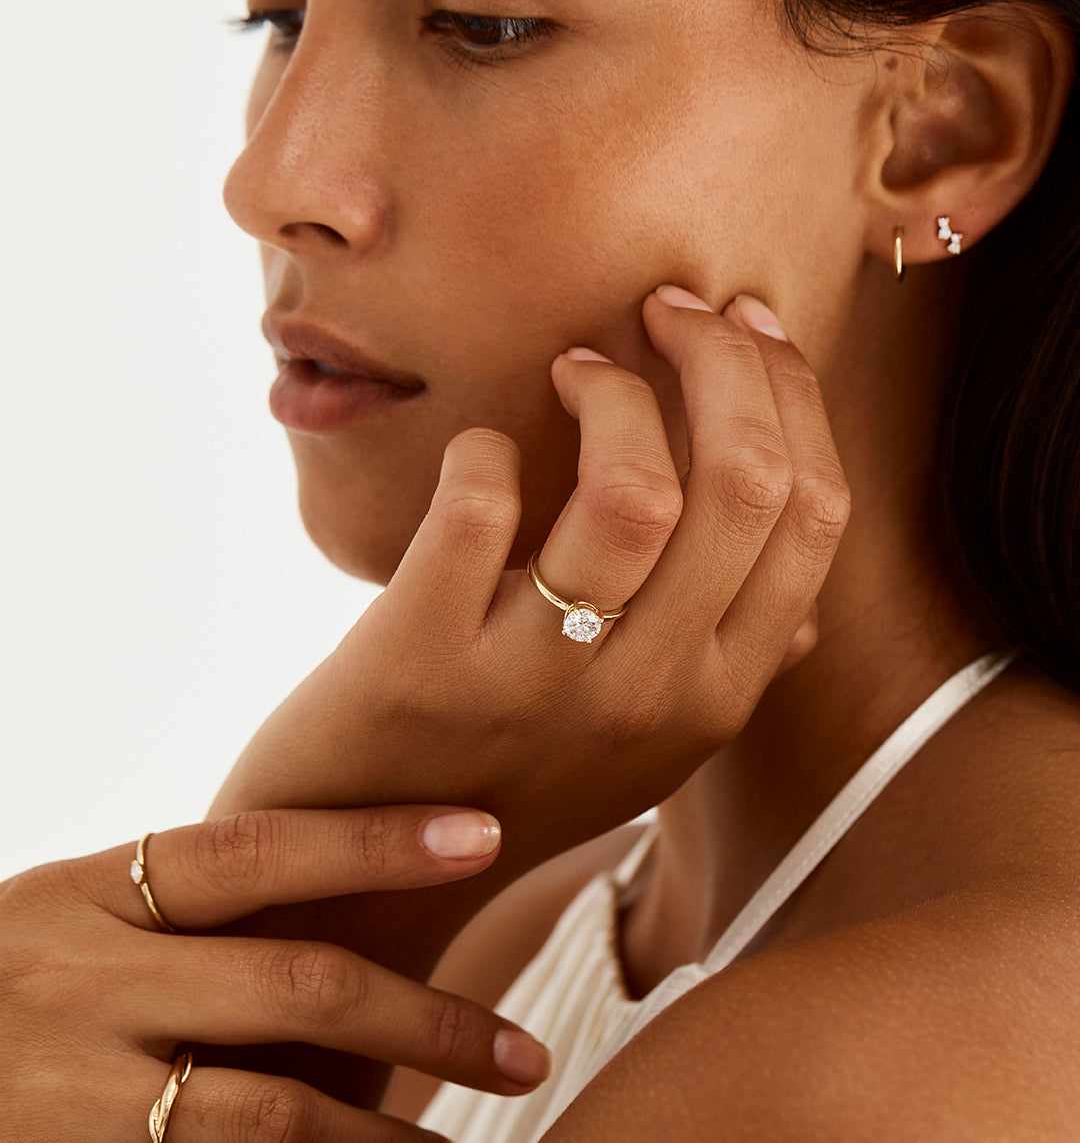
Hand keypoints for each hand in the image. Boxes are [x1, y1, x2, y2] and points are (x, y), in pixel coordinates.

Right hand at [0, 806, 550, 1141]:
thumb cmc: (7, 982)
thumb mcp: (68, 918)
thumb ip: (180, 912)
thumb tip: (341, 884)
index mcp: (93, 895)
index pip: (259, 849)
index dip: (376, 838)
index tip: (483, 833)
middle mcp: (90, 987)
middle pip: (296, 985)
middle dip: (424, 1020)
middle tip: (520, 1051)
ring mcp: (81, 1096)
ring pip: (274, 1113)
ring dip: (384, 1139)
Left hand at [224, 288, 848, 873]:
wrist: (370, 872)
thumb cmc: (515, 777)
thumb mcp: (650, 745)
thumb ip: (731, 671)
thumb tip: (809, 608)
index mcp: (720, 694)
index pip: (813, 514)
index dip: (790, 394)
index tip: (744, 328)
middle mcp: (651, 693)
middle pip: (742, 481)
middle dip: (720, 360)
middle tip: (664, 312)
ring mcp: (537, 683)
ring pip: (633, 492)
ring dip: (610, 395)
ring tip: (572, 370)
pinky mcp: (420, 661)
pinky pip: (478, 510)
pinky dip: (482, 453)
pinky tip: (477, 456)